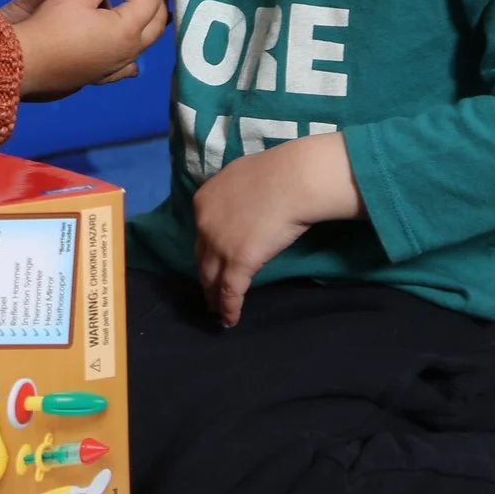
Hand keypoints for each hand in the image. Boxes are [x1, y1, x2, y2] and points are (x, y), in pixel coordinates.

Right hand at [2, 0, 168, 98]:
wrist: (24, 63)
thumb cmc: (52, 26)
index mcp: (127, 29)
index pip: (149, 0)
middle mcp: (128, 50)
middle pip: (156, 24)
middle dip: (157, 2)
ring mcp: (116, 67)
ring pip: (143, 46)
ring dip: (148, 27)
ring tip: (147, 14)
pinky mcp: (100, 77)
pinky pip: (124, 70)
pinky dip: (130, 62)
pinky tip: (131, 63)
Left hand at [190, 131, 362, 325]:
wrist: (293, 179)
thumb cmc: (277, 173)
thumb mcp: (240, 176)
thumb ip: (233, 195)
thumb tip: (240, 202)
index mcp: (203, 201)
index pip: (201, 234)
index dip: (206, 251)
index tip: (210, 262)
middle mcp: (204, 224)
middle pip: (201, 258)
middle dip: (205, 278)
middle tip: (208, 293)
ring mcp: (219, 245)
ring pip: (211, 278)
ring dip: (213, 297)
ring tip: (216, 310)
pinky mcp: (238, 262)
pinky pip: (229, 292)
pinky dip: (228, 308)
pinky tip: (230, 320)